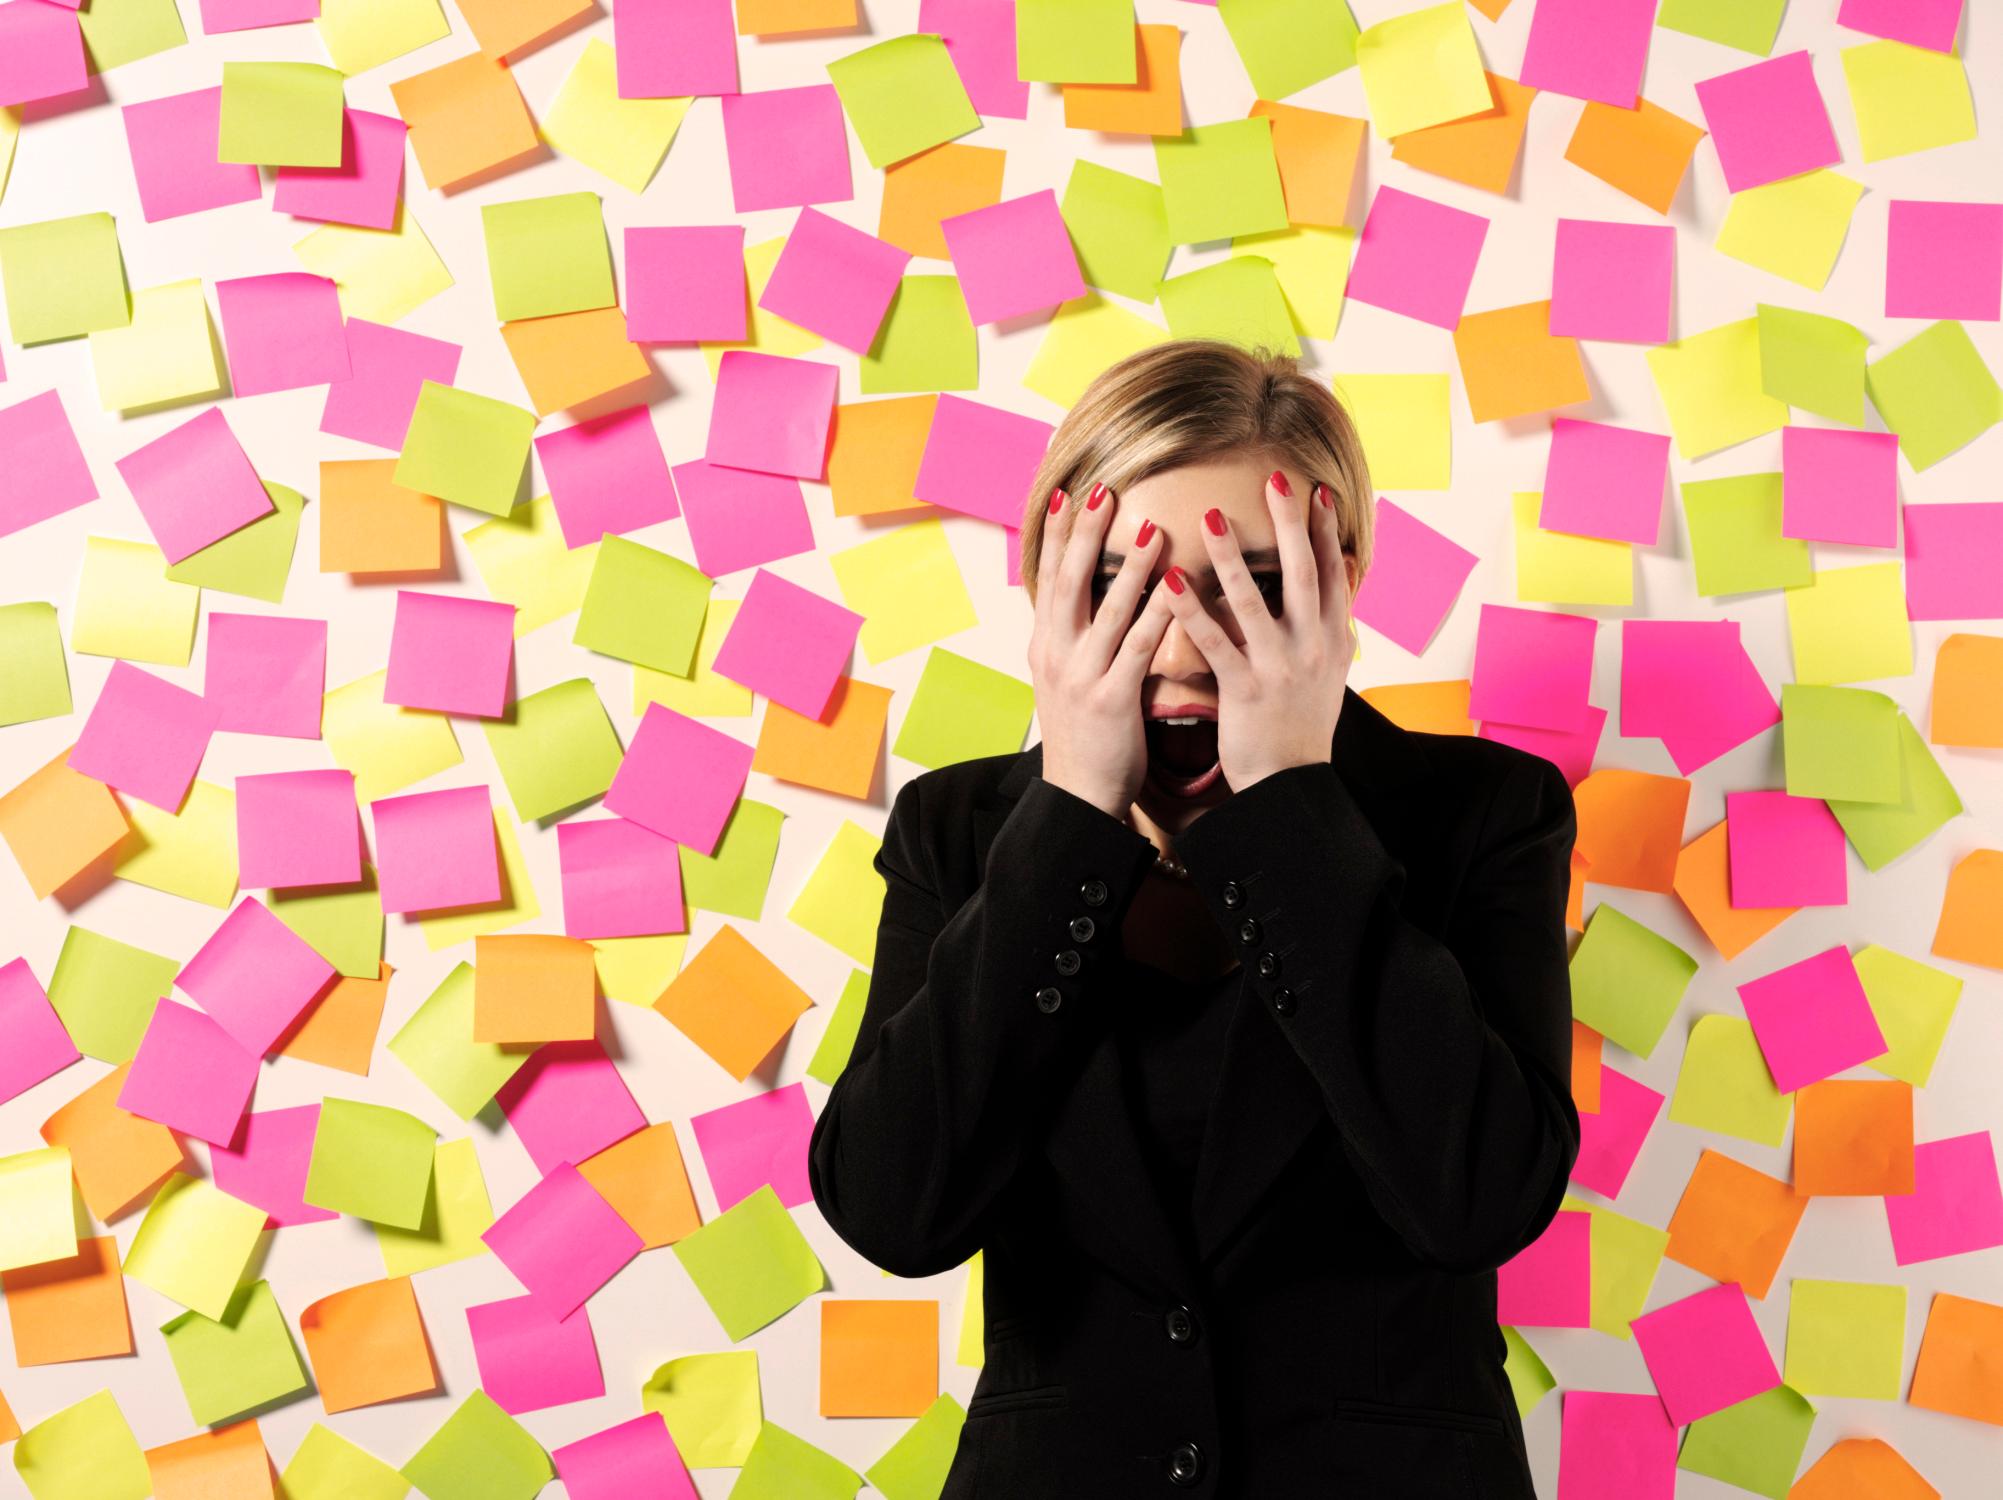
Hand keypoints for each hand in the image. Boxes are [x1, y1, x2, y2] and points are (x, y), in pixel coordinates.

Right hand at [1030, 479, 1173, 819]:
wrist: (1077, 798)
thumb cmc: (1083, 739)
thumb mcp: (1067, 682)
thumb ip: (1076, 640)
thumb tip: (1088, 602)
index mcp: (1046, 647)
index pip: (1048, 578)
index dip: (1055, 534)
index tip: (1065, 492)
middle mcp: (1056, 655)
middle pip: (1068, 581)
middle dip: (1084, 533)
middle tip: (1103, 490)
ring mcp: (1080, 677)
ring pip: (1106, 610)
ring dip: (1129, 566)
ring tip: (1151, 528)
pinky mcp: (1110, 700)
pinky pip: (1137, 648)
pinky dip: (1157, 614)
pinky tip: (1177, 589)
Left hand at [1157, 468, 1355, 791]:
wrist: (1289, 787)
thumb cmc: (1302, 726)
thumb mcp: (1331, 670)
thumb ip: (1333, 617)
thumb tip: (1349, 563)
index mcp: (1334, 640)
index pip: (1334, 573)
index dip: (1325, 530)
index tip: (1316, 489)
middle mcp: (1313, 648)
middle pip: (1304, 573)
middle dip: (1289, 524)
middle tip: (1274, 478)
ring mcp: (1280, 668)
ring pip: (1255, 602)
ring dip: (1231, 557)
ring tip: (1211, 517)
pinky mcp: (1245, 691)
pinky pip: (1215, 643)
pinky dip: (1192, 610)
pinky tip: (1171, 581)